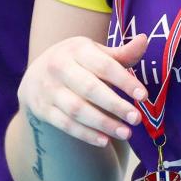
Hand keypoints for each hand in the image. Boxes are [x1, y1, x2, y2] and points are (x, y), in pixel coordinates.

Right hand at [18, 34, 148, 147]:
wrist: (37, 73)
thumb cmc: (78, 63)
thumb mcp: (95, 53)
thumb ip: (121, 53)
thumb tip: (144, 40)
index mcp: (77, 49)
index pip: (104, 65)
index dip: (124, 81)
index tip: (144, 96)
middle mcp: (59, 67)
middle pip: (90, 89)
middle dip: (115, 105)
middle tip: (136, 118)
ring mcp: (49, 89)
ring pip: (77, 109)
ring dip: (103, 123)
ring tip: (126, 133)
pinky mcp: (42, 109)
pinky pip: (65, 124)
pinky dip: (85, 134)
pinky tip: (105, 141)